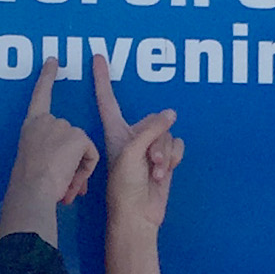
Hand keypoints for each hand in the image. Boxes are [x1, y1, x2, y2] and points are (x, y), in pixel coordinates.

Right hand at [0, 60, 98, 242]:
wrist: (31, 191)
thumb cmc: (28, 187)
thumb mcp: (31, 161)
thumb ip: (46, 154)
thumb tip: (63, 167)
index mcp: (31, 125)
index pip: (39, 96)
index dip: (46, 77)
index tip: (52, 61)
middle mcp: (46, 121)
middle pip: (72, 136)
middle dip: (71, 160)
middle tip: (59, 182)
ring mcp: (63, 126)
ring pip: (83, 148)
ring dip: (78, 169)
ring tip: (62, 184)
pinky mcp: (77, 136)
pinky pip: (91, 155)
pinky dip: (85, 170)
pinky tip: (71, 179)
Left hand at [93, 53, 182, 232]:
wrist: (137, 216)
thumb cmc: (123, 187)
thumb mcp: (131, 153)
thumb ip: (150, 130)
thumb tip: (171, 114)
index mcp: (116, 132)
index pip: (108, 99)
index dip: (102, 79)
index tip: (96, 57)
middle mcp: (132, 136)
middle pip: (154, 120)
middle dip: (157, 140)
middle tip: (150, 162)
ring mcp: (149, 148)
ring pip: (168, 134)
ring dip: (165, 153)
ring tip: (155, 172)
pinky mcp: (164, 159)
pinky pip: (177, 146)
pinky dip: (173, 159)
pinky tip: (163, 174)